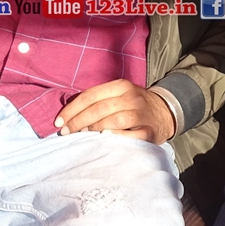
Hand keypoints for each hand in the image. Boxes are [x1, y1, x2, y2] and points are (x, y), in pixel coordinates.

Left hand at [55, 79, 174, 143]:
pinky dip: (115, 137)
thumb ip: (97, 101)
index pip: (90, 96)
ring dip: (94, 130)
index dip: (72, 109)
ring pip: (114, 120)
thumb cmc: (133, 105)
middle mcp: (132, 97)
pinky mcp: (149, 131)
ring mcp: (142, 114)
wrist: (165, 112)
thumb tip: (68, 115)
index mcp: (121, 86)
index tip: (58, 122)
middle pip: (99, 109)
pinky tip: (104, 139)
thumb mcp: (119, 95)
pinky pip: (130, 135)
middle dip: (78, 122)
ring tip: (82, 136)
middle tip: (66, 132)